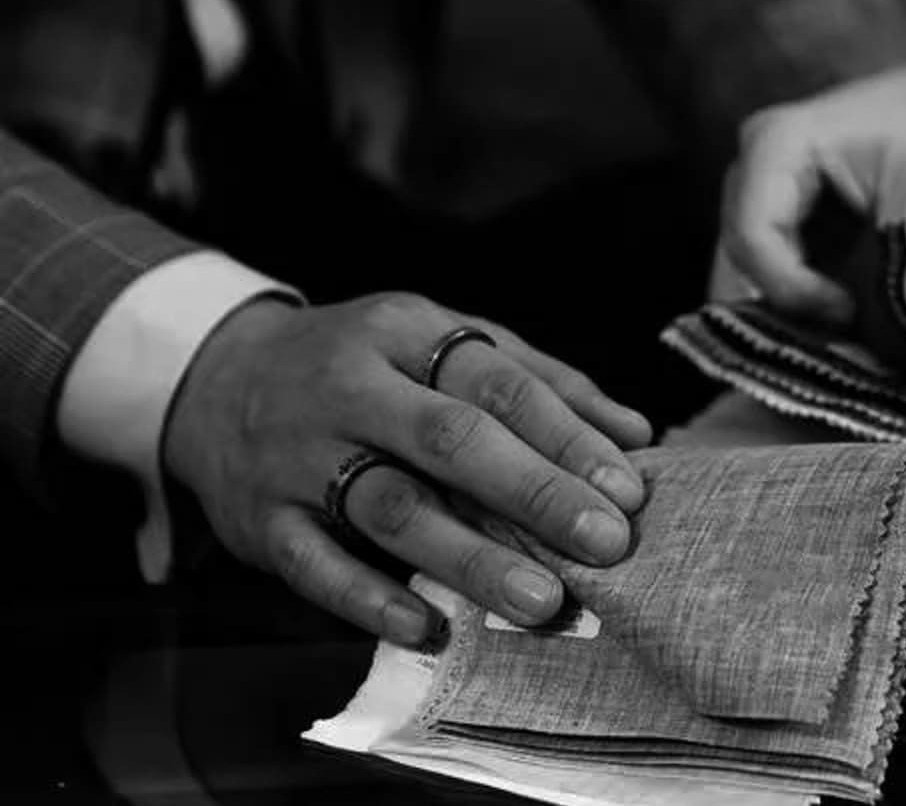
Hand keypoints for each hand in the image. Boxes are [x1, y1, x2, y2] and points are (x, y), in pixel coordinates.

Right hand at [164, 294, 653, 645]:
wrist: (214, 375)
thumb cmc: (366, 366)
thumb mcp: (442, 344)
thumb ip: (540, 384)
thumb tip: (636, 434)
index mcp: (404, 333)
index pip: (498, 384)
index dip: (567, 437)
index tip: (628, 491)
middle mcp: (349, 388)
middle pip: (450, 441)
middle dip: (535, 494)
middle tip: (605, 545)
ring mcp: (297, 454)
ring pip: (390, 508)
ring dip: (469, 557)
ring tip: (541, 599)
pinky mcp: (259, 519)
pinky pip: (315, 565)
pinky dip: (371, 598)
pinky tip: (428, 626)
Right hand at [722, 27, 905, 318]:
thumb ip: (899, 269)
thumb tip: (880, 345)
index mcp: (776, 143)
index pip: (753, 237)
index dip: (793, 290)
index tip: (851, 316)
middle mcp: (755, 165)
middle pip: (743, 260)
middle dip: (790, 308)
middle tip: (848, 343)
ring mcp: (765, 191)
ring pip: (754, 273)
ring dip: (796, 310)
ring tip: (851, 337)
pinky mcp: (787, 215)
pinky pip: (778, 271)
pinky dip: (808, 301)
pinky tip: (849, 321)